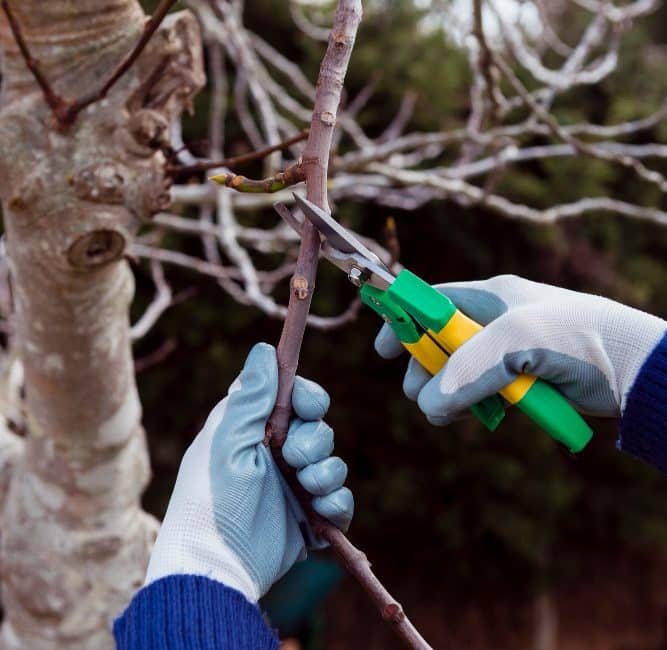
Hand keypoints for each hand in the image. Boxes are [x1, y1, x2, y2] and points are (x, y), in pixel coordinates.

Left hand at [145, 342, 352, 601]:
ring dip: (325, 473)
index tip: (304, 406)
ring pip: (333, 463)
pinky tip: (319, 511)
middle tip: (294, 459)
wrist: (216, 569)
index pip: (294, 398)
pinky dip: (336, 503)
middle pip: (319, 428)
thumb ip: (249, 397)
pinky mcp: (310, 519)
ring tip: (306, 490)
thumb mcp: (226, 442)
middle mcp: (275, 455)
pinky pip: (340, 500)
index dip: (307, 398)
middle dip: (314, 441)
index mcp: (253, 431)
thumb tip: (263, 349)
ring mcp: (294, 488)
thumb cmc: (211, 501)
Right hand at [375, 275, 665, 424]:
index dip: (403, 321)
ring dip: (447, 394)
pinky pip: (484, 392)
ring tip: (447, 416)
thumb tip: (428, 404)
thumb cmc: (577, 339)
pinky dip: (474, 405)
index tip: (383, 350)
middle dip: (422, 369)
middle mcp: (496, 320)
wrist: (636, 371)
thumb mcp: (516, 342)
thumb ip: (466, 369)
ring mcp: (509, 351)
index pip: (431, 301)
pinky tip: (481, 415)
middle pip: (438, 342)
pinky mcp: (524, 378)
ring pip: (459, 372)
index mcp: (491, 296)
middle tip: (419, 396)